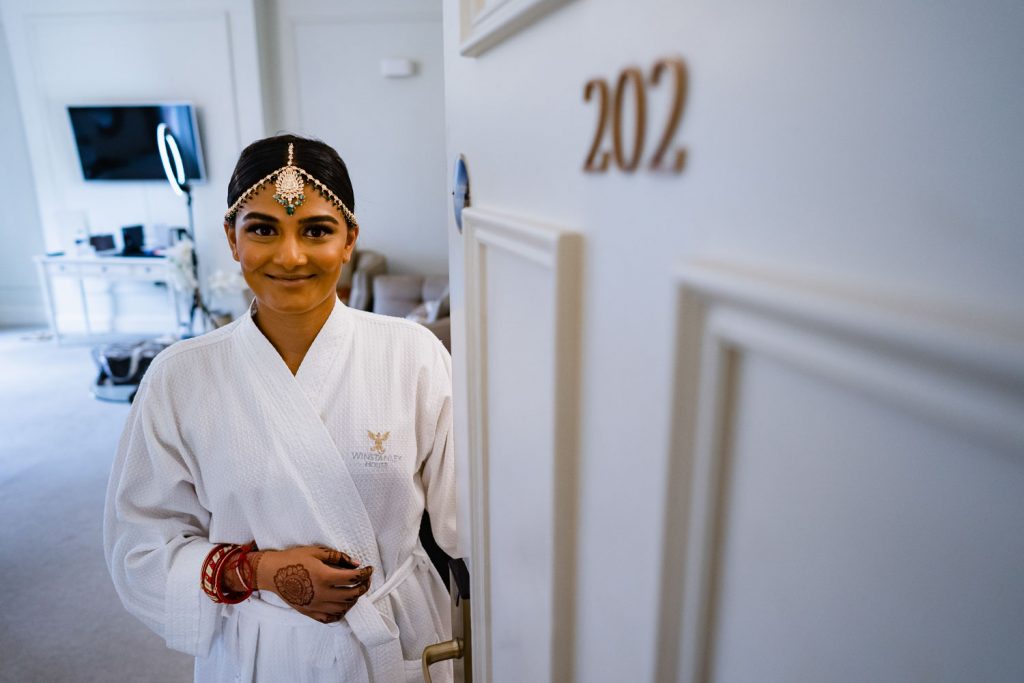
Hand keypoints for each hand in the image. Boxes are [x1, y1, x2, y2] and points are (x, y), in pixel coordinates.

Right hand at [232, 546, 373, 623]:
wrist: (271, 573)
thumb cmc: (293, 558)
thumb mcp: (316, 552)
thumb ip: (338, 557)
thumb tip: (356, 563)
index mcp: (325, 576)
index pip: (354, 578)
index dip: (366, 573)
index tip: (369, 569)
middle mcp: (323, 594)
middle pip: (352, 595)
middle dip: (363, 586)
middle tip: (365, 579)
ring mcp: (316, 606)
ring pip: (344, 608)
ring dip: (354, 599)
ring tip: (355, 590)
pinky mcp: (310, 613)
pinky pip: (331, 618)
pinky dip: (341, 612)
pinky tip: (342, 604)